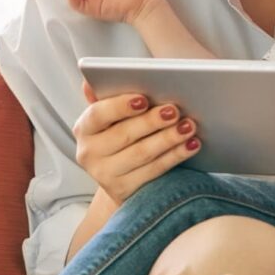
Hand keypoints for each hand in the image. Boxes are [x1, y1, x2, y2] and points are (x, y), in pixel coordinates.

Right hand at [72, 79, 199, 203]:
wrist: (119, 175)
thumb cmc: (118, 133)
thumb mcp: (109, 117)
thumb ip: (104, 97)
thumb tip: (89, 83)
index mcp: (84, 128)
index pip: (98, 114)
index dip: (121, 106)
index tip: (143, 99)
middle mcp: (89, 153)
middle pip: (124, 135)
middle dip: (152, 122)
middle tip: (175, 111)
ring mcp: (105, 175)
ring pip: (142, 154)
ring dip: (168, 139)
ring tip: (189, 126)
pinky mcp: (124, 191)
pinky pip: (154, 171)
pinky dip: (175, 157)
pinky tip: (191, 145)